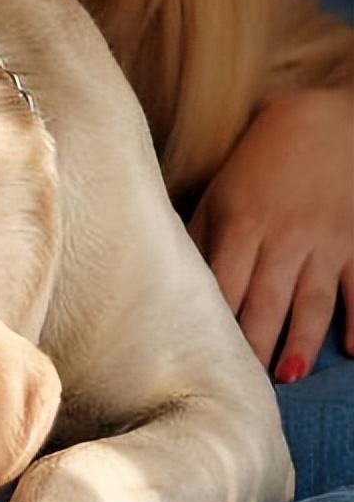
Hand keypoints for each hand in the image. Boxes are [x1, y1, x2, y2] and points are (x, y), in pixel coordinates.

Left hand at [188, 88, 353, 380]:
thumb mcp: (221, 189)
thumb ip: (201, 232)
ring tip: (289, 377)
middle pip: (266, 302)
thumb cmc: (261, 156)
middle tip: (242, 386)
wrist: (329, 115)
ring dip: (300, 342)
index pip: (223, 285)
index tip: (203, 356)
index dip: (215, 323)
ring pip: (312, 302)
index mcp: (241, 224)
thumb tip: (172, 272)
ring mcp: (326, 242)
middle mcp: (284, 238)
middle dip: (254, 345)